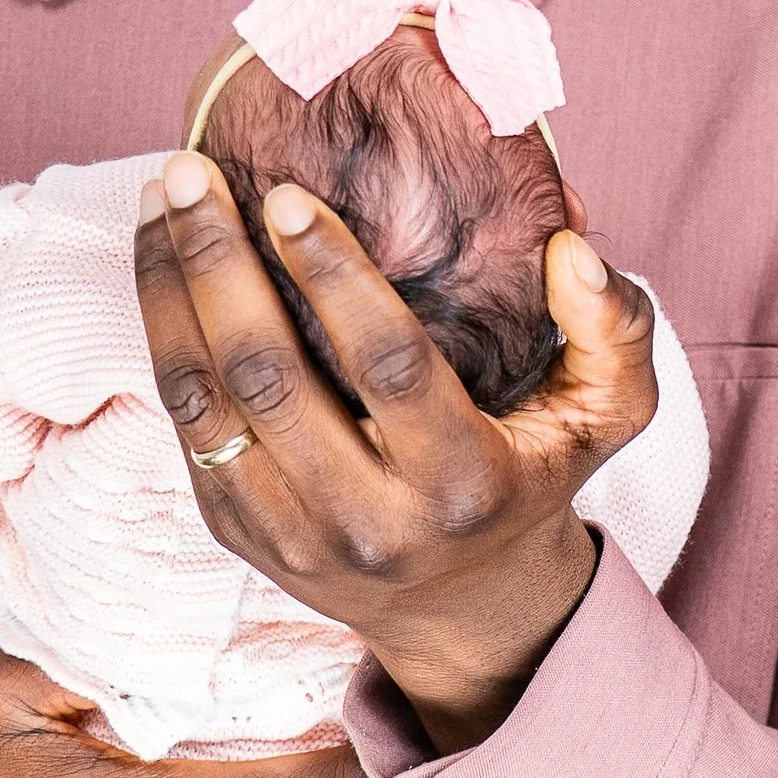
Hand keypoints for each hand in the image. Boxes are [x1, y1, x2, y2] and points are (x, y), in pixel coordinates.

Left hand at [136, 155, 659, 749]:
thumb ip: (617, 330)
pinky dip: (162, 335)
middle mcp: (368, 520)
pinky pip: (183, 425)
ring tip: (163, 198)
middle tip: (196, 173)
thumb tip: (572, 250)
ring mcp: (291, 534)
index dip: (331, 276)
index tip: (285, 194)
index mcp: (461, 484)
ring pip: (204, 401)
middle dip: (218, 265)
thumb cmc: (530, 476)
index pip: (387, 368)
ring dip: (170, 291)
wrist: (461, 605)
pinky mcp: (238, 531)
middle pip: (269, 380)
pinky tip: (160, 261)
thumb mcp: (605, 416)